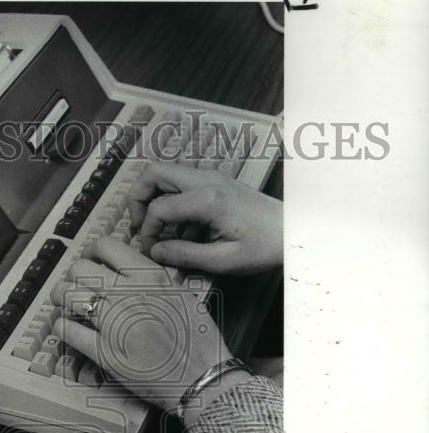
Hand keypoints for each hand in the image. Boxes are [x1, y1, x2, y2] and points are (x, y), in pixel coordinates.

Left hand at [50, 237, 241, 414]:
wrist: (202, 378)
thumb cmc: (197, 339)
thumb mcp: (181, 294)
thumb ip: (152, 279)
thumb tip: (126, 271)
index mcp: (149, 276)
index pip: (104, 246)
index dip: (91, 253)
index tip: (91, 263)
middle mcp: (130, 294)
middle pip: (79, 269)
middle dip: (73, 276)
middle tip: (75, 287)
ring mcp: (115, 323)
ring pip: (68, 295)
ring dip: (62, 298)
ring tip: (65, 304)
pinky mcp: (105, 353)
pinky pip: (67, 330)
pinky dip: (62, 326)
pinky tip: (67, 328)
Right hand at [129, 163, 282, 274]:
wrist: (294, 230)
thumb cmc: (264, 247)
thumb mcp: (224, 260)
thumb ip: (185, 255)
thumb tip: (155, 252)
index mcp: (207, 199)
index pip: (158, 207)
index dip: (147, 231)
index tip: (151, 252)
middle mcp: (206, 179)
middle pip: (153, 172)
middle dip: (137, 199)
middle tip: (140, 227)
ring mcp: (211, 177)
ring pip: (165, 174)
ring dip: (153, 200)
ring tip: (159, 231)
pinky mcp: (215, 183)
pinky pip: (180, 185)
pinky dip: (170, 203)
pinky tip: (180, 231)